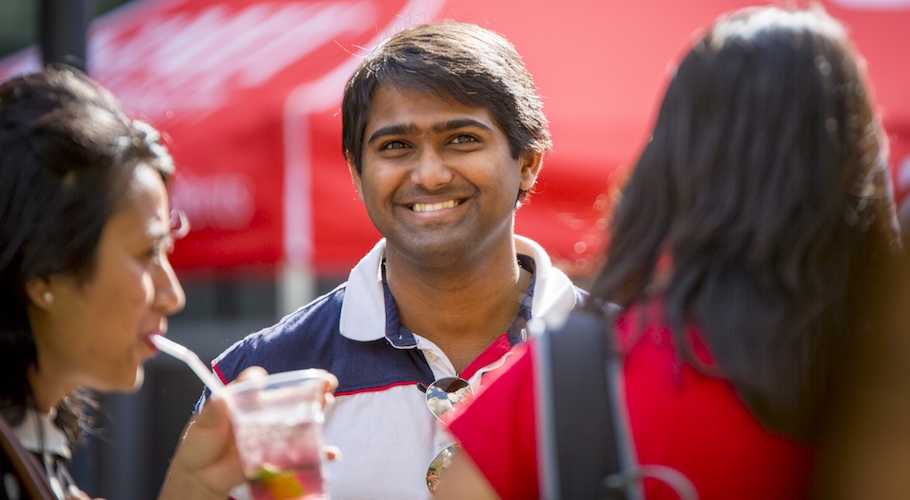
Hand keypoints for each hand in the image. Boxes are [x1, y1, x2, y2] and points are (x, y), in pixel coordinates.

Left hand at [158, 367, 339, 499]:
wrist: (202, 476)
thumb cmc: (200, 446)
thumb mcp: (200, 429)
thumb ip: (210, 415)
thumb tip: (220, 400)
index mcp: (242, 400)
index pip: (255, 382)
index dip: (262, 379)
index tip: (265, 382)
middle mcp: (261, 412)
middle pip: (289, 397)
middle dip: (310, 388)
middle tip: (325, 384)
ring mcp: (271, 433)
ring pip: (299, 420)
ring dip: (317, 412)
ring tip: (327, 405)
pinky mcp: (277, 454)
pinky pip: (300, 451)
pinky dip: (318, 452)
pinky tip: (328, 453)